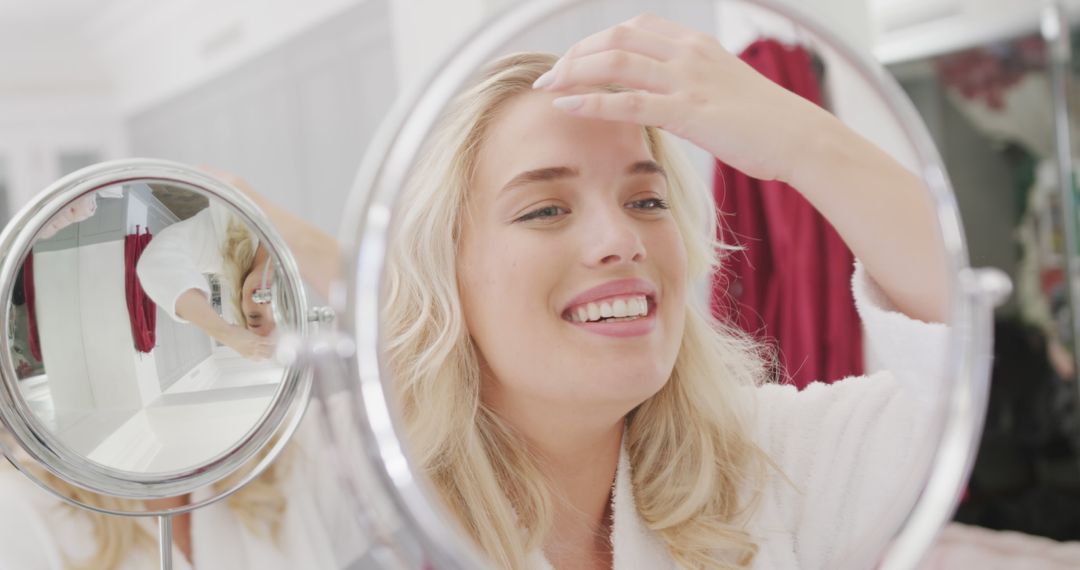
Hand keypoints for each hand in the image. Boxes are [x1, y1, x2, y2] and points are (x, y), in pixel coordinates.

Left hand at [219, 324, 275, 360]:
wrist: (226, 334)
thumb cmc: (231, 338)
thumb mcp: (240, 345)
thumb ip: (248, 346)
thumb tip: (253, 342)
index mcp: (247, 356)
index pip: (260, 359)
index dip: (266, 356)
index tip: (271, 353)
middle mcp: (252, 353)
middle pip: (267, 356)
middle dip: (272, 352)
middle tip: (276, 348)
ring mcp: (254, 347)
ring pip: (269, 350)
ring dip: (274, 346)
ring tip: (277, 343)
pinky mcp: (256, 340)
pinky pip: (268, 341)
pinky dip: (272, 340)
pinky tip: (274, 338)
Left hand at [531, 13, 834, 183]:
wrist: (799, 138)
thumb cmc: (766, 124)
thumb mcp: (724, 90)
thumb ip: (691, 86)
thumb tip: (664, 100)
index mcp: (696, 45)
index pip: (633, 29)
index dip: (596, 42)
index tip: (573, 60)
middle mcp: (688, 53)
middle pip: (616, 39)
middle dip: (576, 54)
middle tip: (550, 75)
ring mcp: (687, 79)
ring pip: (615, 63)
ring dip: (573, 72)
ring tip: (547, 87)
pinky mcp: (687, 110)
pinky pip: (628, 100)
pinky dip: (590, 101)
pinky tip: (565, 105)